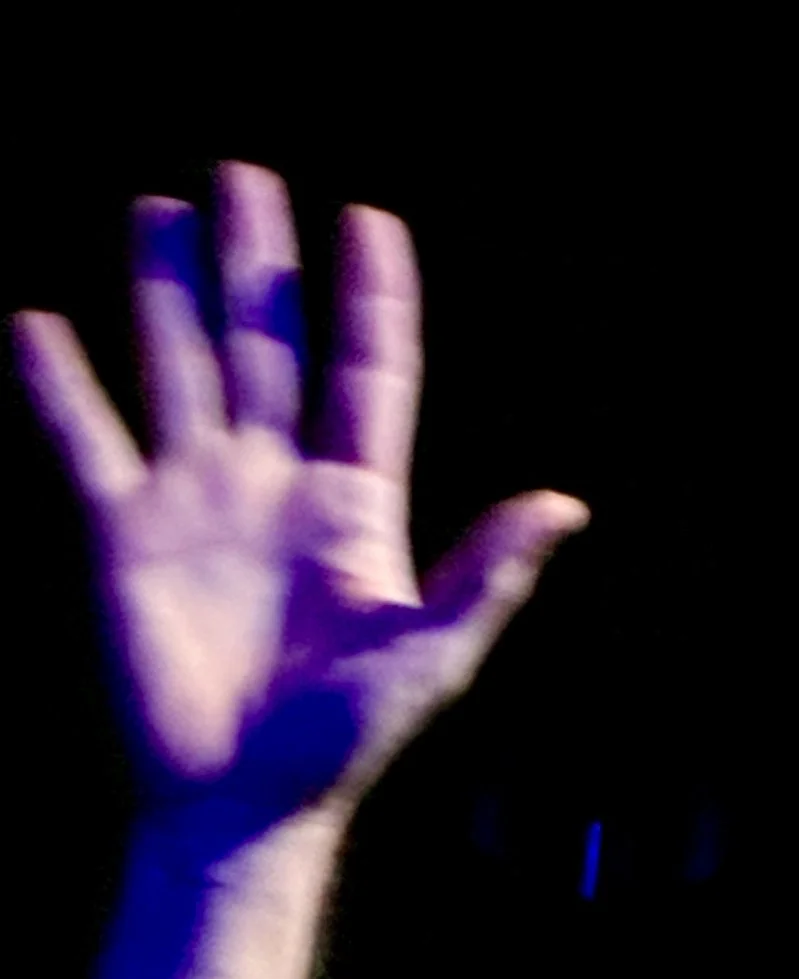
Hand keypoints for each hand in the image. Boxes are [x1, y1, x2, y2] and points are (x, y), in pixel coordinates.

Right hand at [12, 161, 585, 843]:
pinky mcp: (123, 534)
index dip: (371, 299)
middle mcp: (272, 485)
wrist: (245, 804)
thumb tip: (564, 505)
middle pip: (266, 345)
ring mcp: (196, 502)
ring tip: (162, 206)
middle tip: (245, 174)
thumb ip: (488, 572)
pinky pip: (85, 439)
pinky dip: (57, 384)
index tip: (369, 218)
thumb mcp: (429, 652)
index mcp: (352, 506)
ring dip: (169, 288)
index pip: (366, 376)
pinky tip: (37, 323)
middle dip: (257, 262)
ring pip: (181, 364)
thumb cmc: (344, 740)